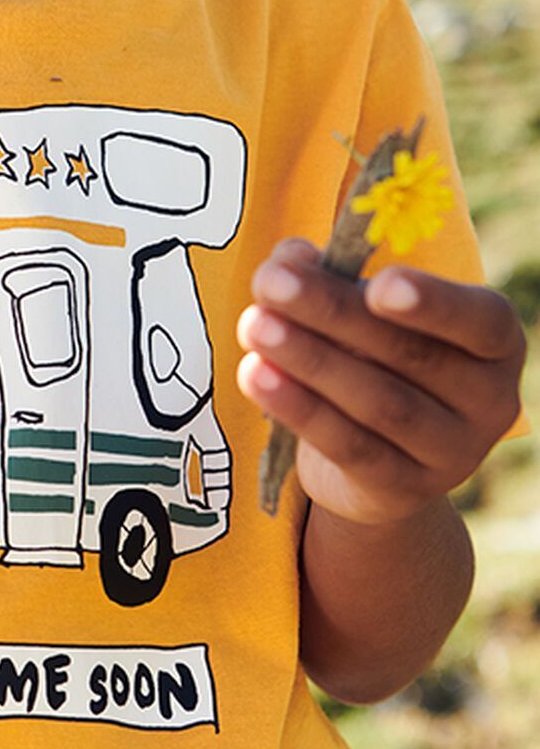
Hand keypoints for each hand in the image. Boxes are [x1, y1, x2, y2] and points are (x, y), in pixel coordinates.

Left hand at [237, 237, 525, 524]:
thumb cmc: (374, 356)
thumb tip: (290, 259)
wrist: (380, 459)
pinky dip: (298, 408)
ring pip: (379, 402)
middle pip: (410, 353)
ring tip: (253, 325)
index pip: (480, 320)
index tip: (377, 284)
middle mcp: (489, 400)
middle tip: (270, 282)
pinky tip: (255, 376)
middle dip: (331, 312)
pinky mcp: (403, 489)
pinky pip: (349, 446)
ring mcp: (453, 454)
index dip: (432, 303)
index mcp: (495, 341)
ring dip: (308, 359)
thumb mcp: (362, 310)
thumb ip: (330, 275)